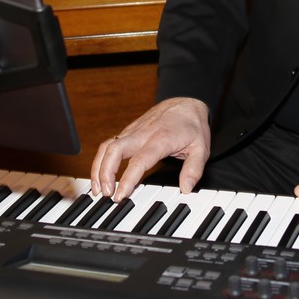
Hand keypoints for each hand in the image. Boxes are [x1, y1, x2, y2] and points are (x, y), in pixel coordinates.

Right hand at [90, 97, 210, 200]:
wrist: (186, 103)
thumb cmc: (192, 126)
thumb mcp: (201, 148)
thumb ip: (193, 170)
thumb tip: (185, 189)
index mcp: (160, 139)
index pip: (139, 160)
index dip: (127, 179)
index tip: (120, 195)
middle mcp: (143, 134)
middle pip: (115, 149)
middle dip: (105, 172)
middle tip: (106, 194)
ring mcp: (133, 131)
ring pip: (107, 146)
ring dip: (98, 167)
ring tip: (97, 189)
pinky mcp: (128, 131)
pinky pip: (109, 144)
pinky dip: (101, 160)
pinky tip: (100, 176)